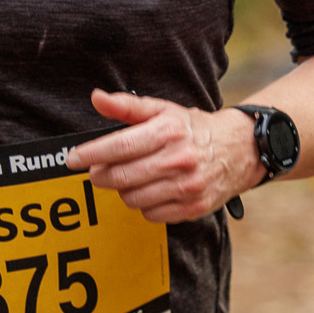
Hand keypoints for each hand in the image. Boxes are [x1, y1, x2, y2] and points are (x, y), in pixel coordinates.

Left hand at [64, 89, 261, 223]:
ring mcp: (187, 186)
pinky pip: (150, 214)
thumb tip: (96, 98)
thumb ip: (127, 106)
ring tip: (128, 177)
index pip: (119, 147)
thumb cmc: (193, 128)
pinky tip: (149, 190)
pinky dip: (143, 204)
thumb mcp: (163, 110)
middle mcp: (178, 160)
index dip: (90, 154)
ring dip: (122, 190)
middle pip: (121, 177)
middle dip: (100, 175)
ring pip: (132, 198)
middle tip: (96, 171)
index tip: (72, 159)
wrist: (240, 149)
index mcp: (168, 131)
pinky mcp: (193, 208)